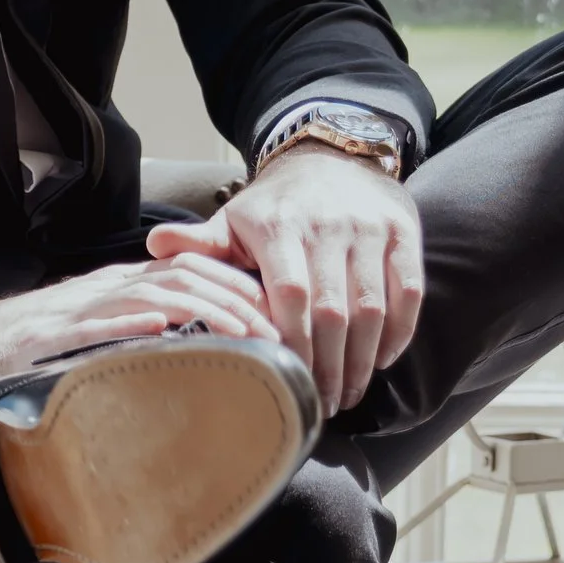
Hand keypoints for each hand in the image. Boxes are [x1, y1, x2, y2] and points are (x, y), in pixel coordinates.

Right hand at [0, 244, 276, 399]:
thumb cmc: (31, 349)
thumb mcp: (96, 339)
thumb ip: (140, 342)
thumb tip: (201, 364)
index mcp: (121, 289)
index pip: (193, 271)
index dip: (239, 287)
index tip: (279, 313)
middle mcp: (105, 290)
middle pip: (185, 276)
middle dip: (236, 299)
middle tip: (277, 331)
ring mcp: (76, 311)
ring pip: (152, 293)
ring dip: (204, 309)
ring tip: (243, 331)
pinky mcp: (45, 337)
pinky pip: (95, 325)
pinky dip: (132, 324)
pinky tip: (164, 330)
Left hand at [147, 140, 423, 419]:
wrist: (332, 158)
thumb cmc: (274, 206)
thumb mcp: (234, 220)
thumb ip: (200, 242)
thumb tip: (154, 246)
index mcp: (279, 226)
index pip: (289, 295)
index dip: (291, 344)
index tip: (284, 382)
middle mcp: (328, 225)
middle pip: (333, 311)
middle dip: (327, 367)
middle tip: (320, 404)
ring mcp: (370, 229)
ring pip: (372, 308)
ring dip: (362, 360)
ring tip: (348, 394)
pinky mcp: (403, 233)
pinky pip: (408, 292)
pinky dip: (398, 333)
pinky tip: (380, 361)